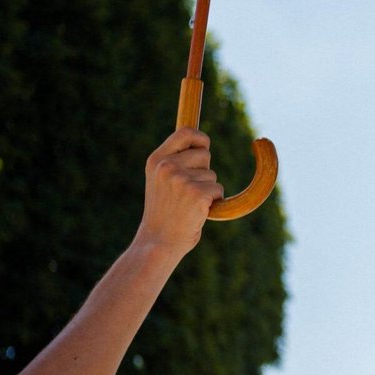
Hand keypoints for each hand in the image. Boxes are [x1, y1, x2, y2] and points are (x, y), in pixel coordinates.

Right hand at [134, 129, 222, 255]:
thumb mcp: (160, 181)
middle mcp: (167, 166)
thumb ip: (175, 162)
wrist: (158, 241)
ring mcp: (181, 180)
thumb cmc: (164, 212)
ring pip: (212, 175)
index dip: (201, 138)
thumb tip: (201, 145)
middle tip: (188, 191)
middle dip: (204, 171)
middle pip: (205, 154)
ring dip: (208, 189)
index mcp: (156, 160)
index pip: (185, 133)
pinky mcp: (197, 194)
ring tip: (189, 204)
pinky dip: (214, 201)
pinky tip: (197, 212)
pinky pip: (218, 189)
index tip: (205, 146)